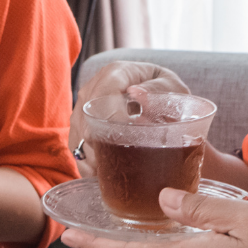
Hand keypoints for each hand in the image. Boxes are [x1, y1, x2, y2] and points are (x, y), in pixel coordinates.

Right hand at [70, 60, 189, 177]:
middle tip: (119, 163)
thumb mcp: (172, 87)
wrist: (158, 93)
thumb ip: (158, 91)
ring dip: (90, 156)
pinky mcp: (81, 123)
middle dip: (99, 143)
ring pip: (78, 133)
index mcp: (116, 72)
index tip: (127, 139)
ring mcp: (84, 105)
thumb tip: (137, 95)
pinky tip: (98, 174)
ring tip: (108, 173)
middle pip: (86, 117)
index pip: (105, 93)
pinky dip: (85, 162)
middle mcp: (94, 86)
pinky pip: (75, 144)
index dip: (112, 117)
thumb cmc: (167, 91)